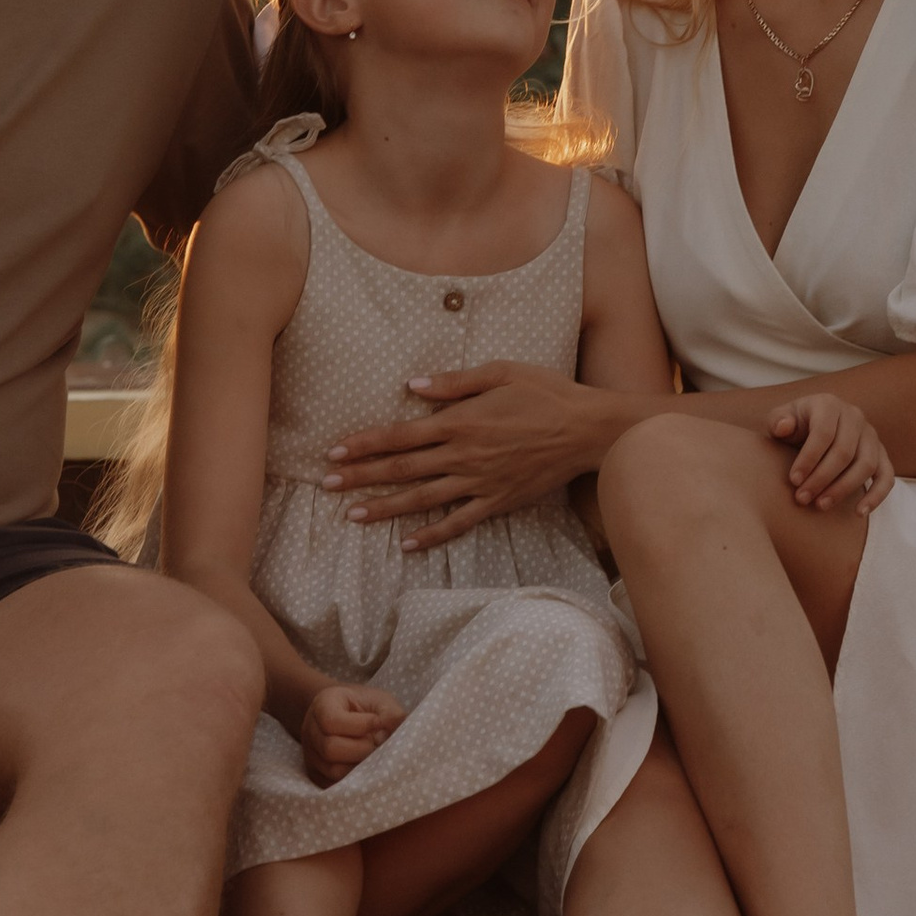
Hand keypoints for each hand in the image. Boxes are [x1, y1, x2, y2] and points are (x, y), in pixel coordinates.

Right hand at [299, 684, 404, 785]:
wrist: (346, 716)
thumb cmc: (366, 708)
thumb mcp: (380, 701)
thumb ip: (391, 714)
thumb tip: (397, 735)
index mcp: (323, 705)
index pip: (332, 721)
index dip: (360, 725)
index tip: (378, 722)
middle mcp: (310, 730)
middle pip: (330, 748)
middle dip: (362, 749)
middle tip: (377, 743)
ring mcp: (310, 755)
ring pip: (333, 771)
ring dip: (360, 767)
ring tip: (373, 757)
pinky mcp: (316, 775)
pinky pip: (333, 786)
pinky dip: (354, 781)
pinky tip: (366, 768)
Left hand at [322, 361, 613, 554]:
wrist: (589, 430)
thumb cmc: (546, 393)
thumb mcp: (500, 371)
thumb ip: (454, 381)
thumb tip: (411, 384)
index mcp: (460, 421)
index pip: (400, 435)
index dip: (364, 444)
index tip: (334, 451)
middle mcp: (463, 455)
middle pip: (401, 469)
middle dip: (360, 477)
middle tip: (326, 485)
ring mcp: (480, 483)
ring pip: (422, 500)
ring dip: (385, 508)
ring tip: (353, 516)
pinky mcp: (498, 502)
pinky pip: (458, 523)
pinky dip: (432, 535)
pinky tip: (408, 544)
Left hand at [772, 393, 893, 514]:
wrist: (811, 428)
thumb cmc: (793, 426)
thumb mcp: (781, 419)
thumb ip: (778, 421)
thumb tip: (784, 427)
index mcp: (829, 404)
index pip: (823, 433)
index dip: (808, 459)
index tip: (793, 481)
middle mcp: (854, 416)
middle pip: (844, 452)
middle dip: (822, 478)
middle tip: (802, 498)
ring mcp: (871, 435)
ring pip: (866, 465)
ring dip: (844, 489)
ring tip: (821, 505)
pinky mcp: (881, 454)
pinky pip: (886, 476)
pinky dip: (876, 495)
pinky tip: (859, 512)